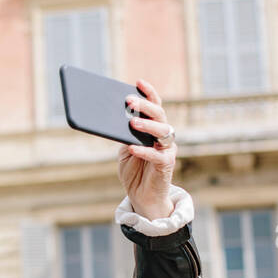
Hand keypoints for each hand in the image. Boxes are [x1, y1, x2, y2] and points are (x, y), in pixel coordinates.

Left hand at [117, 77, 175, 219]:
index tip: (137, 82)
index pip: (155, 106)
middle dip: (144, 106)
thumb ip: (122, 135)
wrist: (141, 196)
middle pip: (159, 115)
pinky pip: (157, 155)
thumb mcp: (123, 150)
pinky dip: (144, 150)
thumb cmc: (133, 170)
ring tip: (132, 121)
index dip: (149, 93)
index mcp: (153, 129)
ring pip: (162, 131)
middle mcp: (163, 136)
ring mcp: (167, 150)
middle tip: (129, 100)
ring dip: (147, 125)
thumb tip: (111, 118)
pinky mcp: (166, 165)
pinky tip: (132, 147)